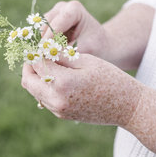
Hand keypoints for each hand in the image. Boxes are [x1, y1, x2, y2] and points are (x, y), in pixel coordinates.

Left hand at [21, 53, 142, 126]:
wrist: (128, 107)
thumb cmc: (111, 78)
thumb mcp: (87, 60)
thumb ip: (61, 56)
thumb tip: (41, 49)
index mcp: (63, 83)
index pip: (37, 63)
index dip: (35, 50)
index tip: (38, 41)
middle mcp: (56, 99)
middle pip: (28, 80)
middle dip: (30, 64)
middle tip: (37, 52)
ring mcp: (58, 110)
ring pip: (34, 90)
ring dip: (36, 76)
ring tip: (46, 62)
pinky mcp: (62, 115)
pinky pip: (44, 98)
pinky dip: (44, 86)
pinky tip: (55, 75)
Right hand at [42, 1, 108, 58]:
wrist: (99, 45)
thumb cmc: (96, 46)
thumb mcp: (85, 49)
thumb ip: (67, 51)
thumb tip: (47, 56)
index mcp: (74, 8)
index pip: (57, 22)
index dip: (49, 37)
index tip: (44, 52)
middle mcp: (61, 8)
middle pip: (45, 25)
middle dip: (42, 42)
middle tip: (39, 58)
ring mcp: (53, 14)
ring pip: (39, 30)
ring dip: (39, 44)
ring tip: (39, 59)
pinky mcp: (47, 23)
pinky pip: (39, 35)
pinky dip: (39, 45)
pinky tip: (40, 57)